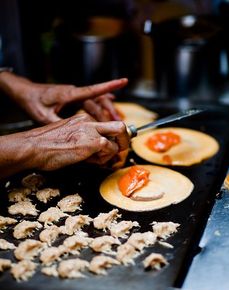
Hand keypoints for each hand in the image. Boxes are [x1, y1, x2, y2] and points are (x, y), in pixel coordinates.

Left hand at [0, 72, 127, 124]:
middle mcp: (74, 92)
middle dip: (110, 110)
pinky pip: (90, 101)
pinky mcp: (73, 99)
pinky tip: (109, 105)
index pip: (93, 90)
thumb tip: (74, 132)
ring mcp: (74, 95)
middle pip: (97, 100)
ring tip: (117, 119)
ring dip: (106, 109)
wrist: (26, 93)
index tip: (123, 81)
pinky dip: (101, 104)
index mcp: (69, 94)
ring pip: (95, 101)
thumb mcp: (44, 116)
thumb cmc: (33, 102)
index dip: (109, 86)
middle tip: (119, 122)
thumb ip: (59, 123)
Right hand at [0, 112, 129, 178]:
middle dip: (124, 140)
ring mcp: (92, 130)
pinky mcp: (92, 141)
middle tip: (120, 151)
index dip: (112, 139)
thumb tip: (104, 154)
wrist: (34, 147)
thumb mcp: (69, 140)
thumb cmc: (46, 147)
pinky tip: (90, 161)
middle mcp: (89, 121)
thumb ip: (86, 144)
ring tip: (93, 160)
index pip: (107, 127)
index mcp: (82, 119)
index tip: (113, 147)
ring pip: (118, 139)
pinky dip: (104, 159)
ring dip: (110, 154)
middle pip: (120, 126)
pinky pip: (110, 150)